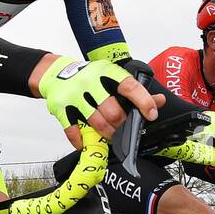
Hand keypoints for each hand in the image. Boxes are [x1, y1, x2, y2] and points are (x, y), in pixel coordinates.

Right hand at [32, 54, 161, 146]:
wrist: (55, 72)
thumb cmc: (88, 77)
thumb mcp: (111, 76)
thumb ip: (135, 91)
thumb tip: (159, 101)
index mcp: (106, 71)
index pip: (129, 86)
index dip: (143, 101)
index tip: (151, 114)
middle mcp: (90, 81)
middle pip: (113, 111)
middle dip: (122, 124)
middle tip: (123, 127)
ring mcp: (74, 94)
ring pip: (97, 123)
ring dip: (108, 134)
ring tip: (111, 134)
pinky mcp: (61, 107)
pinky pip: (74, 131)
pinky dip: (82, 140)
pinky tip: (87, 141)